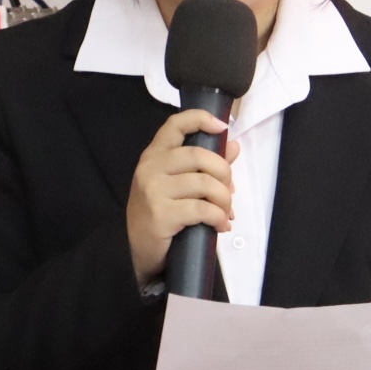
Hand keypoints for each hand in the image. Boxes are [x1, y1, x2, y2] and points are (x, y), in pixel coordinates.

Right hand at [126, 109, 239, 286]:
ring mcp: (153, 190)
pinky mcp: (161, 214)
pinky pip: (201, 209)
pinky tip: (220, 225)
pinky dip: (218, 217)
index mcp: (154, 155)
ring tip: (226, 212)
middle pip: (198, 155)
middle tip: (229, 191)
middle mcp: (150, 168)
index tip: (221, 126)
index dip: (200, 119)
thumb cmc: (160, 214)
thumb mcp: (178, 185)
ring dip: (224, 200)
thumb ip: (204, 165)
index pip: (174, 125)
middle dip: (224, 173)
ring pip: (204, 184)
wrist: (137, 251)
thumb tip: (233, 146)